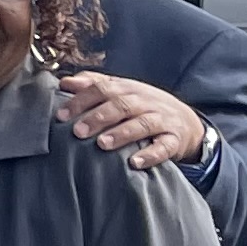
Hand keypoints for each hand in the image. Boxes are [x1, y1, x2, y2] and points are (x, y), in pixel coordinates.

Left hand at [57, 70, 208, 169]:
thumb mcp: (121, 91)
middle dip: (98, 118)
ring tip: (102, 144)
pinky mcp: (173, 140)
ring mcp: (161, 120)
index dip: (81, 101)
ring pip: (143, 124)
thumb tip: (65, 82)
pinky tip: (134, 163)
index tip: (61, 116)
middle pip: (122, 105)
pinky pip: (164, 147)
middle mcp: (145, 102)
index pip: (103, 89)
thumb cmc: (142, 106)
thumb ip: (93, 85)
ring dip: (122, 134)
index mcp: (128, 89)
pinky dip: (150, 155)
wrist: (186, 121)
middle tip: (78, 132)